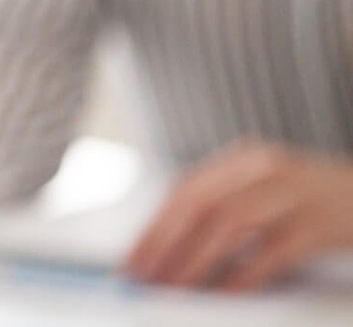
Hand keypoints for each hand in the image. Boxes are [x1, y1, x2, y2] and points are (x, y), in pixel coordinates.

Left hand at [125, 141, 352, 291]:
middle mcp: (265, 168)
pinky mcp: (318, 224)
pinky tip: (224, 293)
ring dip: (196, 258)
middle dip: (167, 243)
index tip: (133, 257)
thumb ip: (223, 206)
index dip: (155, 226)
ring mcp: (294, 194)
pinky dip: (243, 274)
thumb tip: (168, 248)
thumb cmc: (313, 200)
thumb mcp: (265, 189)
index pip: (186, 189)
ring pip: (231, 223)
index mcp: (245, 159)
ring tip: (175, 286)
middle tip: (146, 276)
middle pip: (202, 203)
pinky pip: (271, 252)